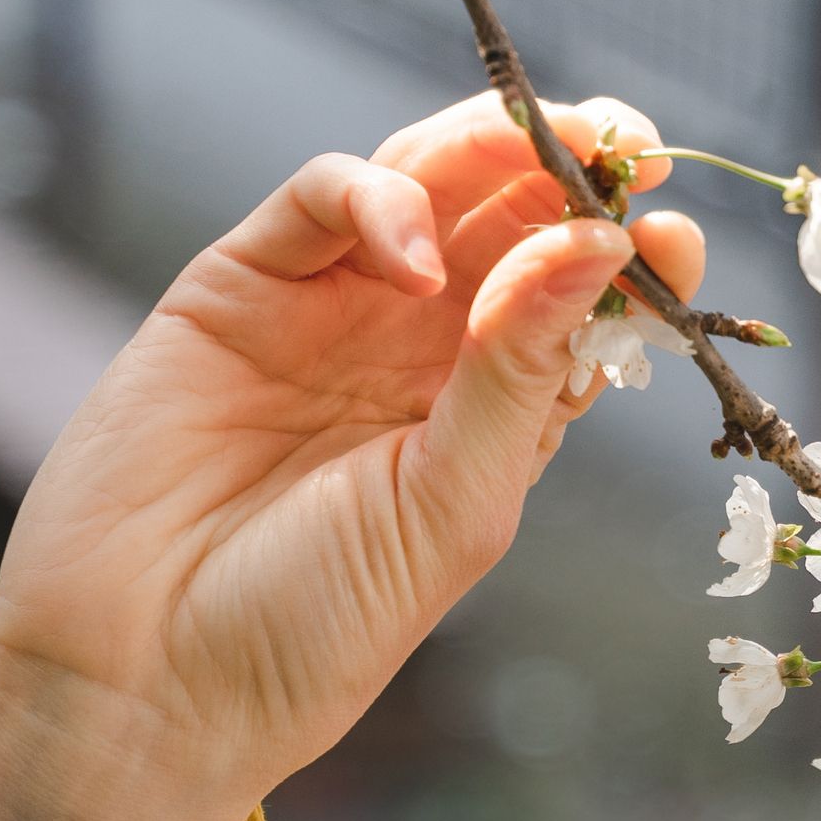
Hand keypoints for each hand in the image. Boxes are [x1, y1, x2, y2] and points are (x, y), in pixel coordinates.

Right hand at [0, 95, 705, 820]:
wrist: (143, 676)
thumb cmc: (311, 626)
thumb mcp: (451, 506)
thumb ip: (521, 373)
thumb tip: (606, 249)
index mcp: (493, 410)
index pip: (583, 302)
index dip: (633, 257)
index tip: (677, 231)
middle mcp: (420, 349)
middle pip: (514, 220)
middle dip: (574, 170)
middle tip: (626, 145)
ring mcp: (331, 309)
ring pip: (426, 183)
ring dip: (489, 149)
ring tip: (543, 143)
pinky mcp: (240, 284)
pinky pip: (320, 198)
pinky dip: (376, 194)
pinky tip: (410, 250)